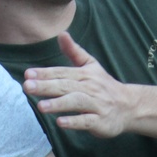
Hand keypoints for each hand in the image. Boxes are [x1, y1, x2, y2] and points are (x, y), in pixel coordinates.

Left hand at [24, 33, 138, 138]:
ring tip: (41, 106)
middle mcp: (90, 87)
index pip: (62, 73)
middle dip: (46, 86)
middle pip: (66, 86)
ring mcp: (96, 105)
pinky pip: (86, 121)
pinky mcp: (100, 121)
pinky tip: (60, 123)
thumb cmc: (104, 86)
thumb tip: (61, 33)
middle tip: (27, 86)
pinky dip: (74, 122)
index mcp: (84, 74)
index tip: (28, 74)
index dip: (45, 73)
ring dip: (59, 104)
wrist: (129, 105)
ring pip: (76, 102)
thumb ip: (74, 52)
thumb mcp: (90, 66)